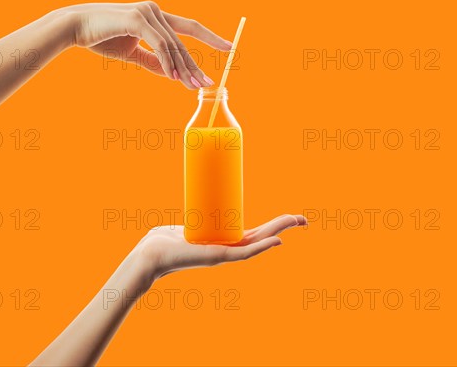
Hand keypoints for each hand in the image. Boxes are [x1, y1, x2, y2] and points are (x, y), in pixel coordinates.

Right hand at [58, 2, 231, 88]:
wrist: (75, 28)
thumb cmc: (101, 37)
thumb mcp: (131, 52)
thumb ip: (152, 61)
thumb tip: (171, 74)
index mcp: (156, 16)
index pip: (188, 28)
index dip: (210, 37)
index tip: (229, 48)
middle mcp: (155, 11)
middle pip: (182, 43)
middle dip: (195, 65)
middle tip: (208, 84)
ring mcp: (147, 12)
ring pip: (172, 46)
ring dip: (182, 69)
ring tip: (193, 87)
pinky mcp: (136, 18)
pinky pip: (158, 44)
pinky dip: (167, 62)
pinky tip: (173, 77)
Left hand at [136, 214, 307, 278]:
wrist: (151, 255)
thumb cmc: (163, 241)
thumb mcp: (186, 225)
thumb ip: (189, 217)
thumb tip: (192, 199)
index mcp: (225, 242)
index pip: (255, 233)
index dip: (274, 225)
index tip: (290, 217)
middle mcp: (229, 249)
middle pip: (263, 236)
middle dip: (285, 227)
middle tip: (305, 219)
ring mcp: (225, 254)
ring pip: (259, 243)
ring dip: (279, 232)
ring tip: (298, 222)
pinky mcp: (218, 257)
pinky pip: (244, 254)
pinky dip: (262, 248)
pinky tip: (278, 241)